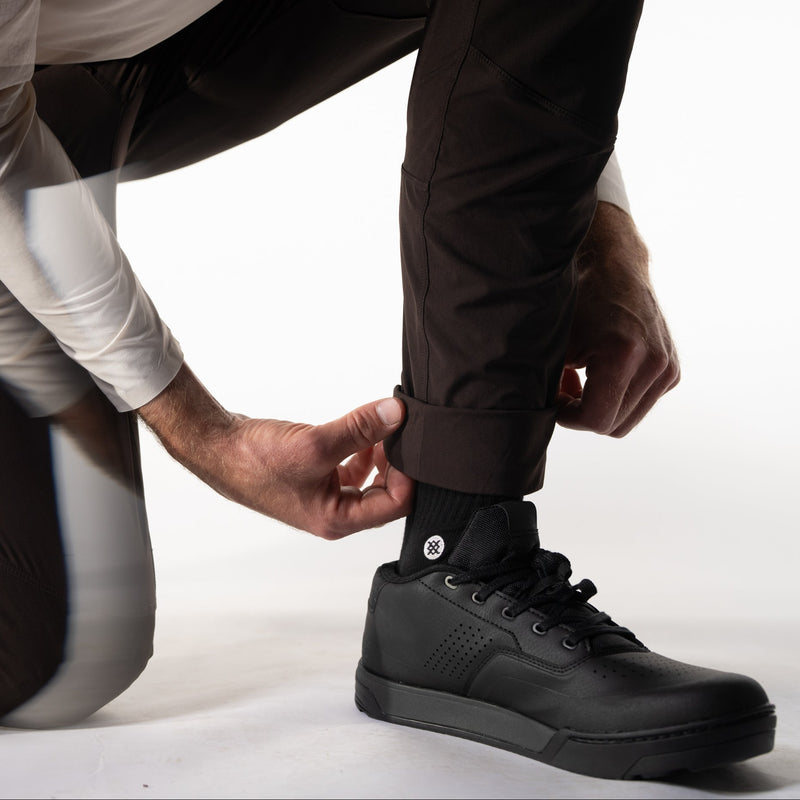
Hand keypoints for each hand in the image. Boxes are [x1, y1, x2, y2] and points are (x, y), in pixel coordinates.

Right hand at [139, 364, 413, 537]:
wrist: (218, 448)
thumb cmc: (255, 459)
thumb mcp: (315, 443)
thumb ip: (361, 429)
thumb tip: (397, 414)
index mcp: (337, 519)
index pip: (395, 504)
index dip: (407, 473)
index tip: (407, 442)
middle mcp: (334, 514)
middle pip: (388, 494)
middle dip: (397, 463)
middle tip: (400, 433)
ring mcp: (326, 497)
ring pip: (372, 480)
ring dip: (381, 454)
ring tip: (382, 428)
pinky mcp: (318, 478)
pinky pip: (353, 469)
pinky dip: (362, 449)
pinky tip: (361, 431)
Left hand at [556, 202, 679, 436]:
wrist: (614, 267)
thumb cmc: (577, 300)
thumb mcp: (556, 343)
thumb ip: (550, 384)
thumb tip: (539, 415)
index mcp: (626, 356)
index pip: (597, 419)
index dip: (568, 417)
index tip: (553, 398)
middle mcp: (656, 364)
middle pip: (614, 426)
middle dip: (582, 415)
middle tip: (562, 389)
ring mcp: (668, 369)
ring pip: (626, 420)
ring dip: (599, 408)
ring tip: (577, 381)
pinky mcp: (672, 371)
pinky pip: (638, 405)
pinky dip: (615, 399)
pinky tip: (597, 374)